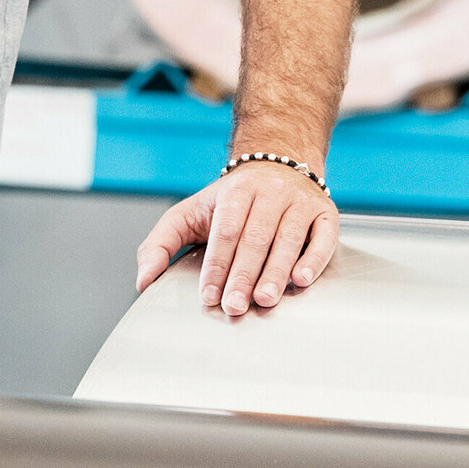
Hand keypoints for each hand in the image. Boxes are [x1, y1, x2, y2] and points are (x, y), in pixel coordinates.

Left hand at [133, 163, 338, 317]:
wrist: (278, 163)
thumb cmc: (230, 201)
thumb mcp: (188, 213)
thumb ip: (160, 244)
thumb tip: (143, 280)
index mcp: (233, 192)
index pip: (224, 231)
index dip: (216, 265)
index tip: (209, 295)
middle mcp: (268, 193)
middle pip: (254, 238)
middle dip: (243, 275)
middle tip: (234, 305)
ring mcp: (299, 202)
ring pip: (288, 239)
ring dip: (276, 272)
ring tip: (264, 299)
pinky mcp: (325, 213)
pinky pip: (323, 237)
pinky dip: (314, 259)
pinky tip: (301, 279)